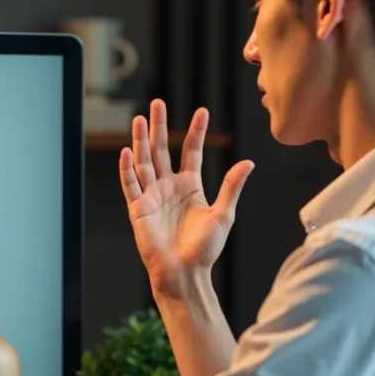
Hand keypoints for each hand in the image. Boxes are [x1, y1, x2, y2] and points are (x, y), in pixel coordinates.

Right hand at [118, 99, 254, 299]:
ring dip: (141, 140)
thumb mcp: (223, 215)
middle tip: (157, 103)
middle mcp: (168, 187)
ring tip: (140, 119)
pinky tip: (126, 151)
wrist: (184, 272)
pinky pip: (130, 185)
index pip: (191, 151)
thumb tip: (248, 163)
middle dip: (159, 126)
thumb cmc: (204, 250)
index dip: (196, 132)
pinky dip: (127, 168)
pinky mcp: (138, 209)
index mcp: (190, 187)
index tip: (202, 111)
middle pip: (161, 150)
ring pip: (144, 161)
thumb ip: (231, 187)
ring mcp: (151, 196)